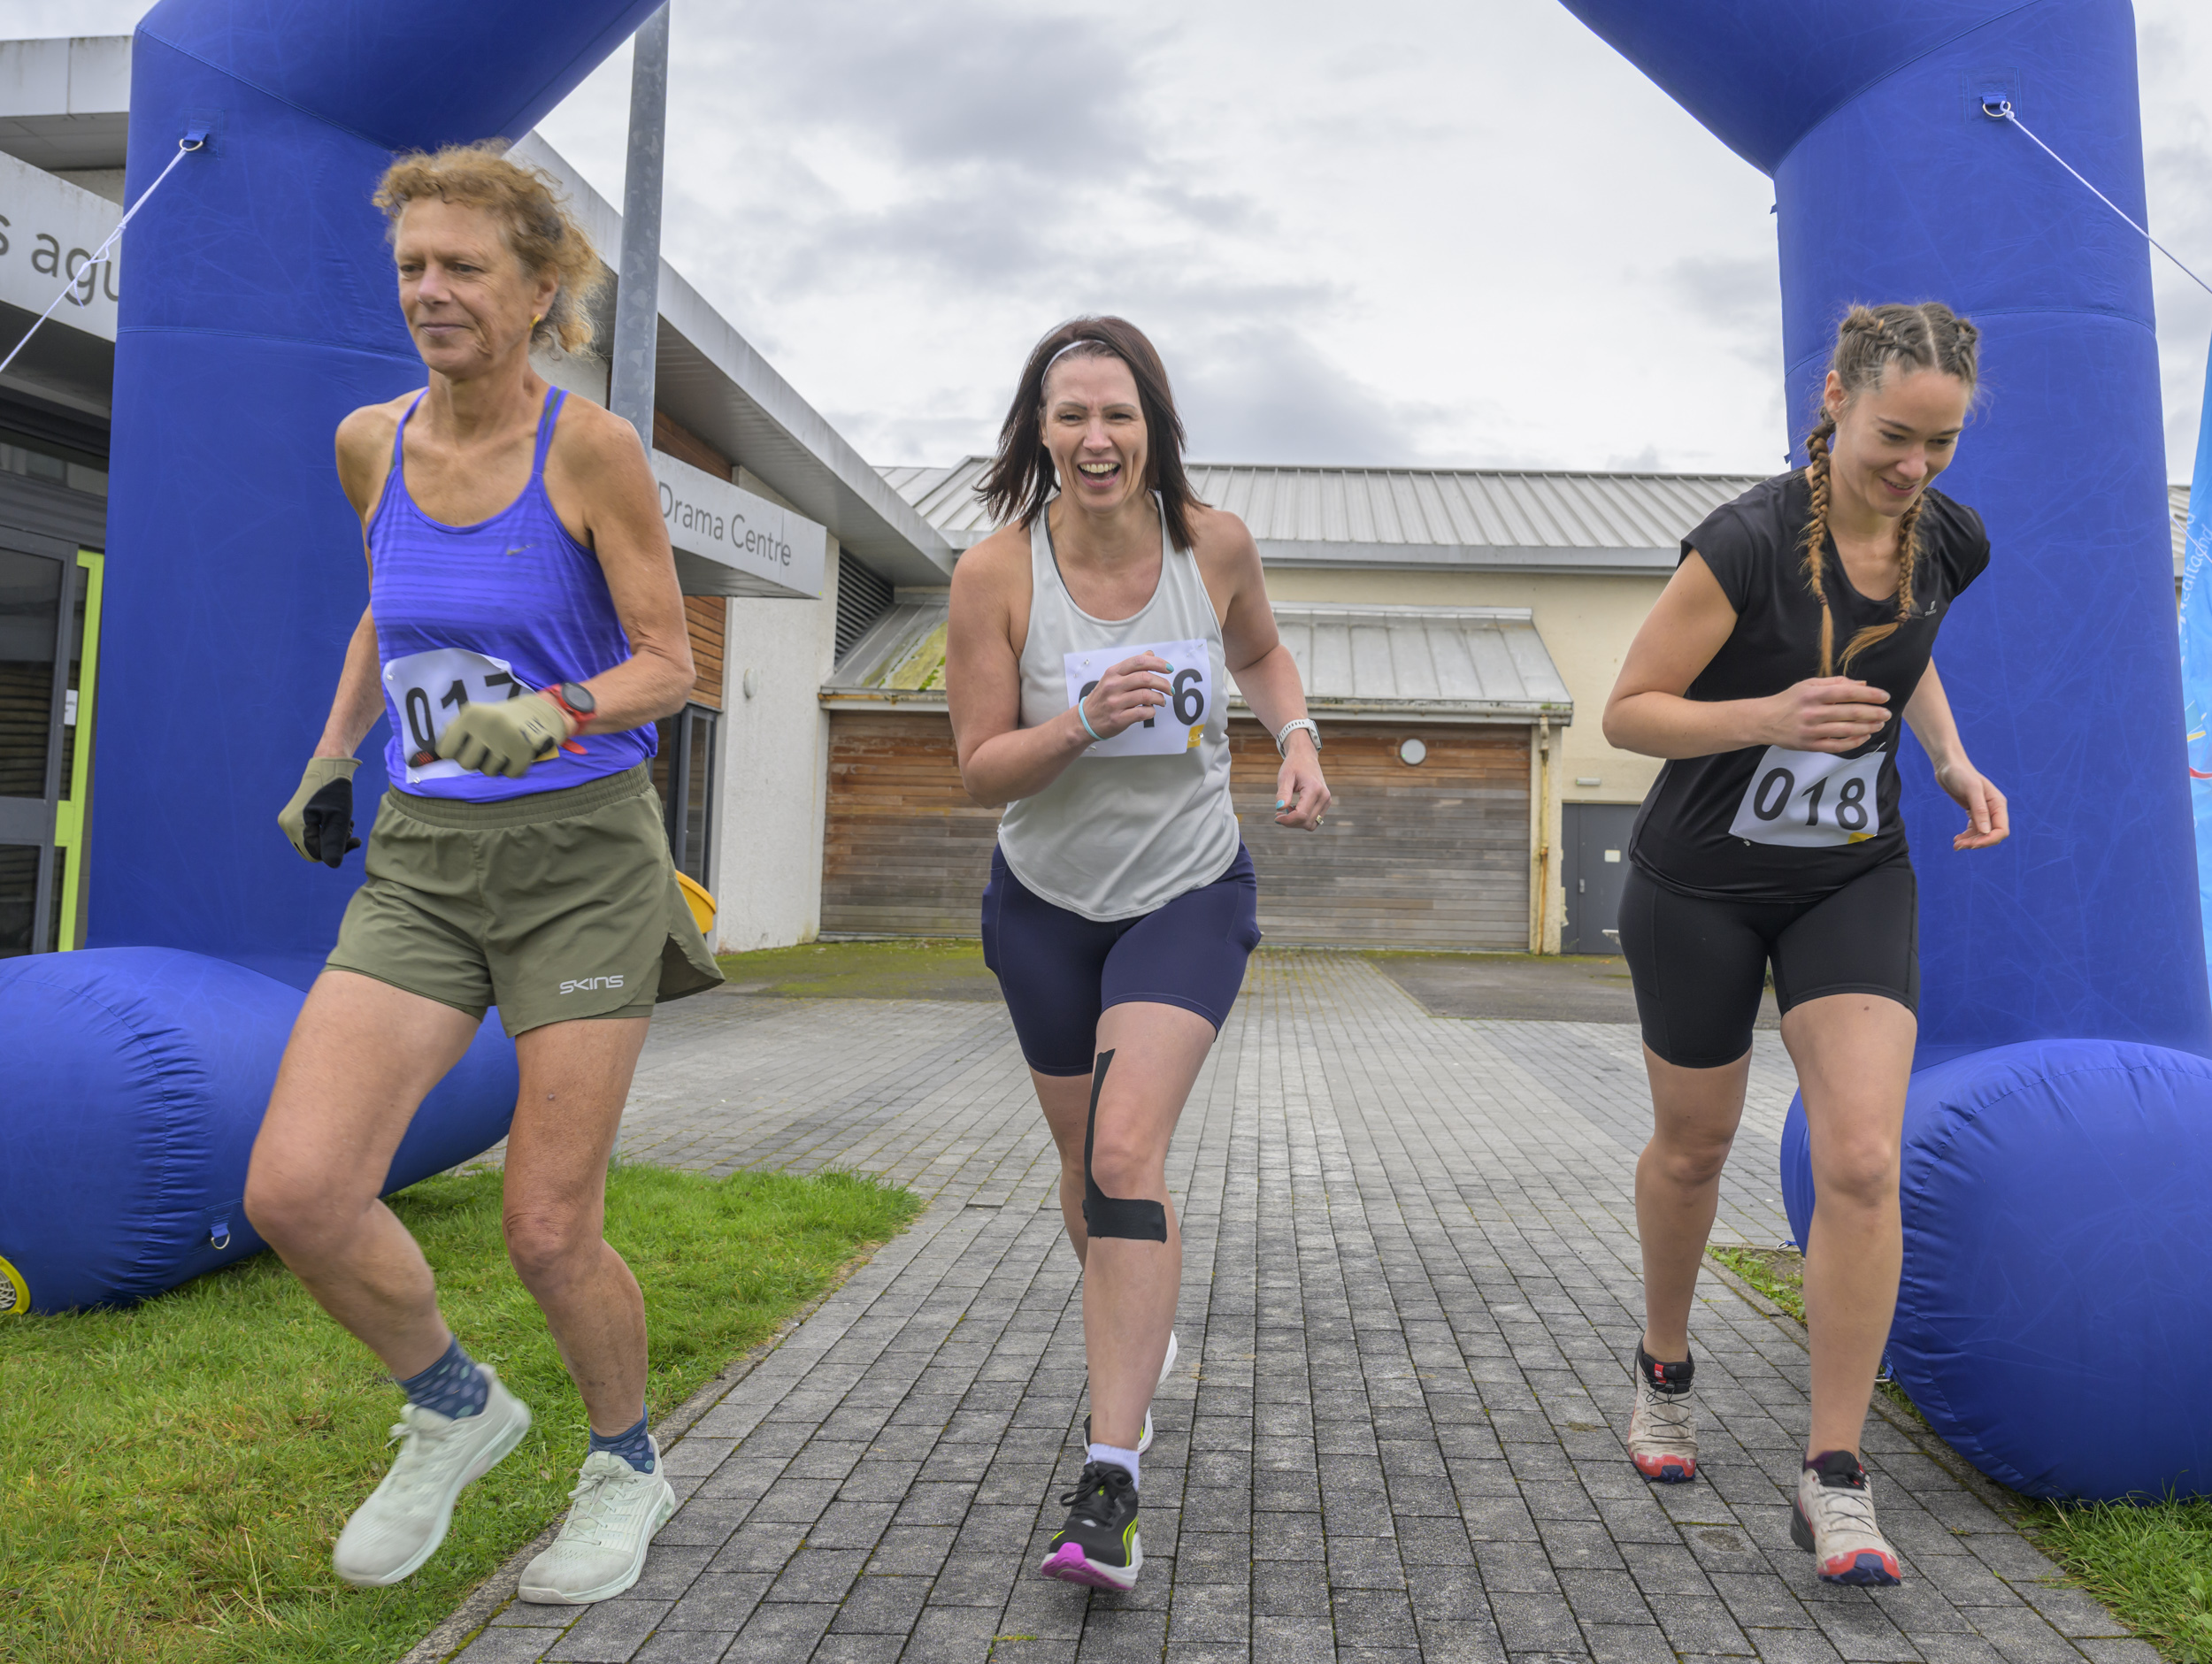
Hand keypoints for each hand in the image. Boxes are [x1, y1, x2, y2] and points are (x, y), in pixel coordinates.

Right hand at [278, 757, 361, 866]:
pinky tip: (337, 820)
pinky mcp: (294, 817)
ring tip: (346, 823)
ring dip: (332, 837)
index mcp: (293, 826)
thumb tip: (333, 865)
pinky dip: (326, 830)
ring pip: (313, 842)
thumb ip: (335, 843)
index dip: (336, 851)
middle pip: (312, 851)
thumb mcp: (339, 819)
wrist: (328, 767)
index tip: (354, 838)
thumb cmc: (335, 791)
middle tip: (350, 832)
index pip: (316, 855)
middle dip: (333, 844)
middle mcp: (286, 825)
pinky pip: (311, 833)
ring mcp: (288, 821)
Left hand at [436, 693, 570, 778]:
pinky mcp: (523, 751)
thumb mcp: (475, 715)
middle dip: (476, 760)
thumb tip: (429, 757)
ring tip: (503, 750)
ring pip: (488, 771)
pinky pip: (509, 774)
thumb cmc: (499, 719)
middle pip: (466, 764)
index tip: (466, 746)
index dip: (455, 752)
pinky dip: (513, 769)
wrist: (538, 713)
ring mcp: (505, 739)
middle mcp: (486, 726)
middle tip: (488, 749)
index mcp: (470, 716)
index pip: (446, 750)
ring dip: (495, 765)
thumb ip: (454, 732)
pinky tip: (516, 756)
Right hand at [1078, 653, 1171, 741]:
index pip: (1139, 662)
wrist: (1086, 720)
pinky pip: (1142, 713)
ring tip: (1162, 701)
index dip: (1158, 663)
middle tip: (1170, 689)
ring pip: (1146, 696)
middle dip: (1163, 683)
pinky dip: (1152, 712)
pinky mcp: (1118, 719)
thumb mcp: (1113, 678)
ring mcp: (1115, 703)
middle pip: (1145, 678)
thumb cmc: (1102, 698)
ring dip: (1160, 698)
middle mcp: (1113, 686)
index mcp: (1113, 673)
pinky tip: (1151, 711)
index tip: (1169, 668)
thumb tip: (1150, 654)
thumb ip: (1132, 667)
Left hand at [1274, 733, 1330, 829]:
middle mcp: (1324, 797)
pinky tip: (1293, 809)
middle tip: (1278, 813)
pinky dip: (1302, 819)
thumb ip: (1283, 793)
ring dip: (1297, 822)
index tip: (1276, 815)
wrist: (1305, 757)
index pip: (1301, 815)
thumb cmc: (1293, 765)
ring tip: (1286, 810)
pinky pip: (1314, 820)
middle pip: (1306, 822)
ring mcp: (1327, 801)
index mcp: (1314, 789)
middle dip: (1290, 822)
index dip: (1287, 820)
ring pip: (1311, 824)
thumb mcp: (1285, 777)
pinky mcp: (1326, 803)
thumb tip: (1279, 808)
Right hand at [1760, 677, 1890, 753]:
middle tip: (1887, 713)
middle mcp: (1813, 712)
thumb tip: (1863, 685)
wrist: (1764, 721)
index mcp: (1813, 694)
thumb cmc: (1789, 700)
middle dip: (1873, 713)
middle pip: (1850, 713)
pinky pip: (1837, 746)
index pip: (1847, 693)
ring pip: (1847, 730)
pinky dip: (1854, 742)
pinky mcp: (1810, 745)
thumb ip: (1835, 683)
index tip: (1885, 697)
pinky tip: (1865, 737)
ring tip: (1879, 724)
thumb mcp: (1808, 685)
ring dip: (1867, 728)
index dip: (1869, 695)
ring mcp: (1811, 731)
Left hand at [1933, 758, 2008, 849]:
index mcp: (1998, 804)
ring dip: (1971, 841)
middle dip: (1977, 843)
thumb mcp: (1971, 790)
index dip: (1988, 840)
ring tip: (1956, 845)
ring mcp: (1984, 811)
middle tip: (1959, 846)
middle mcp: (1994, 809)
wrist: (1948, 766)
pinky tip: (1957, 838)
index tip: (1971, 845)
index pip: (2001, 830)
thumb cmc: (1960, 774)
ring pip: (1982, 834)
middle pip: (1992, 835)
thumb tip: (1985, 831)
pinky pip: (1974, 829)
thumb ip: (1979, 810)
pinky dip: (1967, 836)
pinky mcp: (1973, 812)